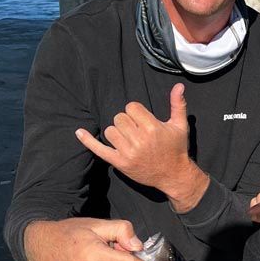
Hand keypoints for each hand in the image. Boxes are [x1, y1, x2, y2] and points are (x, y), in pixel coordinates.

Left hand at [75, 83, 208, 210]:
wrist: (173, 175)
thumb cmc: (176, 148)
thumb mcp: (180, 125)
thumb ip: (177, 104)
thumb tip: (178, 85)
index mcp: (152, 127)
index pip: (131, 107)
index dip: (136, 112)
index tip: (143, 120)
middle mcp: (139, 140)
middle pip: (119, 118)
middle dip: (127, 122)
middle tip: (137, 131)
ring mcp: (128, 152)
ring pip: (110, 130)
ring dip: (117, 132)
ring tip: (129, 138)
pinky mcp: (120, 163)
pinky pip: (99, 149)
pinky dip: (88, 141)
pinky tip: (79, 132)